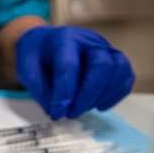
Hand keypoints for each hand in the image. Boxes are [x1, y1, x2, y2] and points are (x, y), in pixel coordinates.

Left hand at [16, 26, 134, 119]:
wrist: (46, 42)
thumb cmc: (36, 56)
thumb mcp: (26, 69)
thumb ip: (40, 89)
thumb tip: (57, 110)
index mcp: (63, 39)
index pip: (69, 65)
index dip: (64, 92)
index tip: (57, 112)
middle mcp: (89, 40)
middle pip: (102, 65)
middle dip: (88, 95)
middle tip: (72, 114)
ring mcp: (105, 47)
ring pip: (119, 68)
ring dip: (104, 95)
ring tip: (84, 109)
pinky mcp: (115, 58)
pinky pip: (126, 75)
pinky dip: (116, 94)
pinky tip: (99, 105)